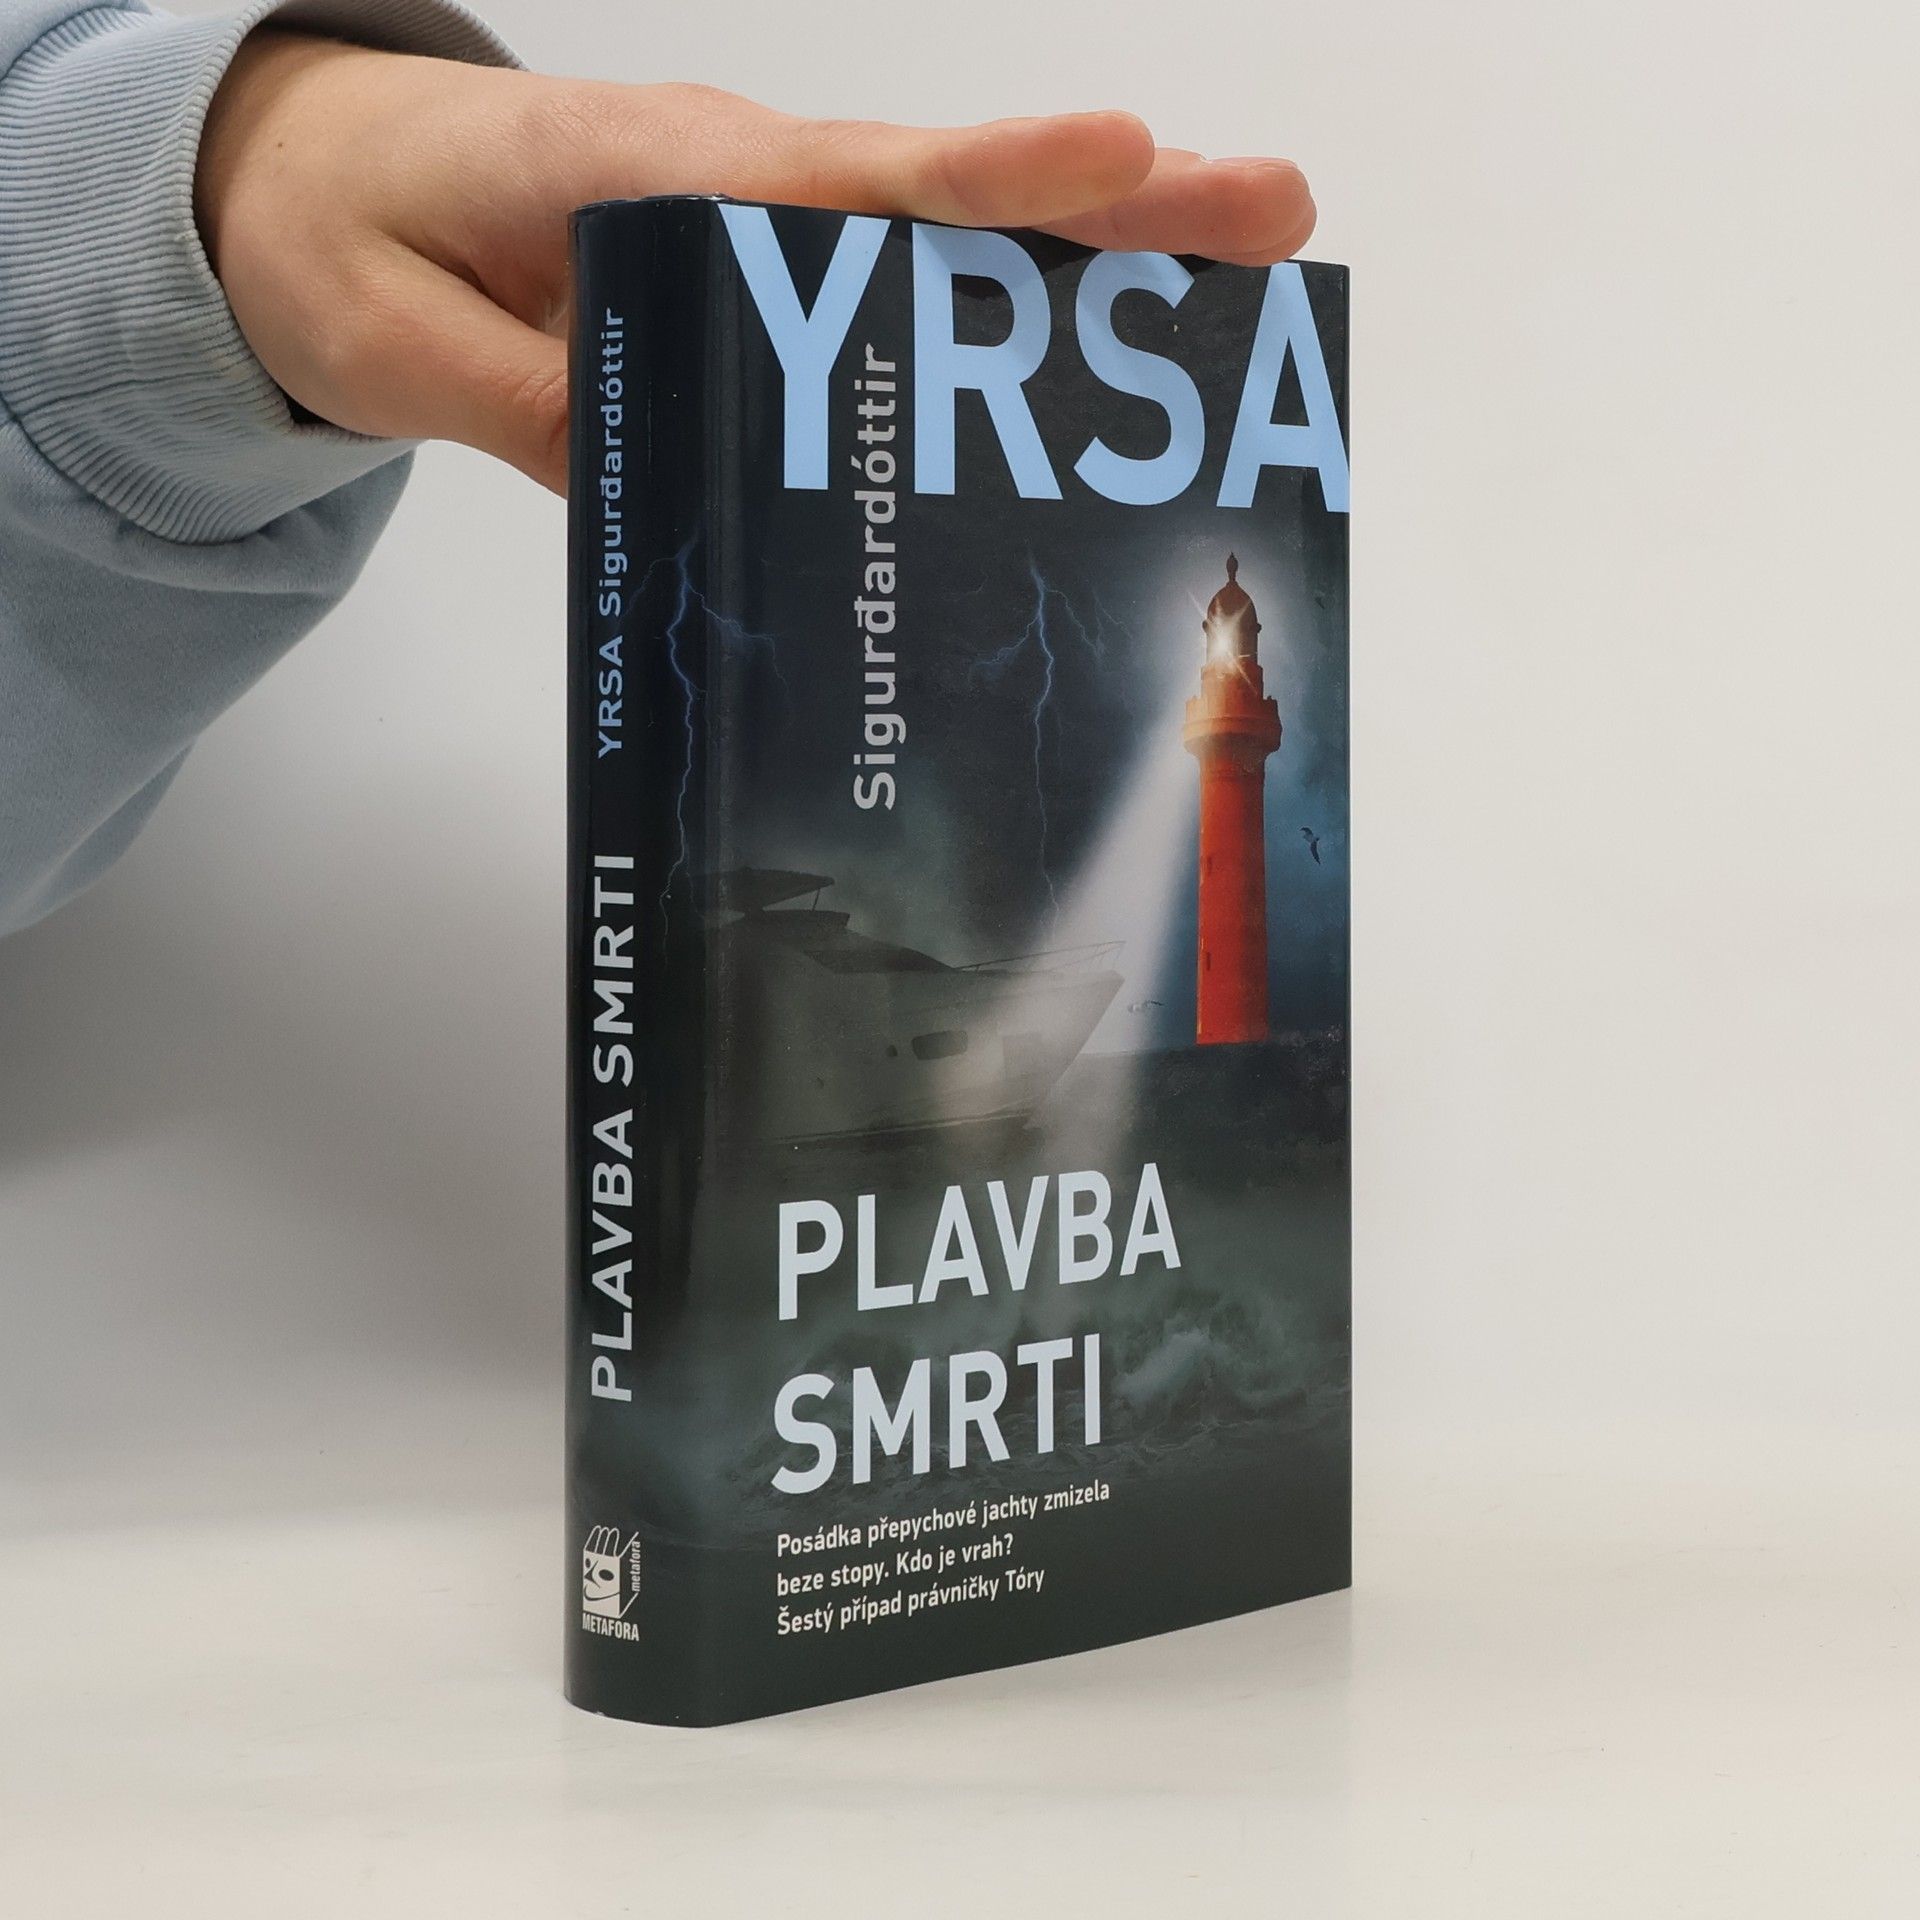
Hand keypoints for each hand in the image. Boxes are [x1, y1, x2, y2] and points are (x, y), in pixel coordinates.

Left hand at [196, 35, 1315, 493]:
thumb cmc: (348, 232)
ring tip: (1241, 279)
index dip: (981, 179)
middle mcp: (738, 180)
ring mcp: (762, 219)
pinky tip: (1096, 355)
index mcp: (654, 172)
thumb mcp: (398, 340)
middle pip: (943, 198)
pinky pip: (898, 285)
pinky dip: (1003, 311)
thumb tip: (682, 505)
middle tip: (1270, 210)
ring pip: (945, 239)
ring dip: (1093, 259)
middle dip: (1112, 206)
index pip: (839, 181)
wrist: (318, 177)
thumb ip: (532, 410)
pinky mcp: (764, 267)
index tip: (1118, 152)